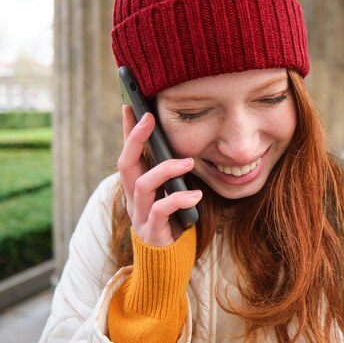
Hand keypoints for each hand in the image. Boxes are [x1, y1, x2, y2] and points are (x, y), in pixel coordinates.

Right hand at [118, 105, 201, 246]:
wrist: (168, 261)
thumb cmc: (173, 220)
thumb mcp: (170, 192)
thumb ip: (170, 173)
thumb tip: (183, 145)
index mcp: (136, 186)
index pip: (129, 152)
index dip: (128, 130)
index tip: (130, 104)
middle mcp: (132, 198)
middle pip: (125, 163)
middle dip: (135, 138)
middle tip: (148, 118)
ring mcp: (139, 215)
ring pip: (142, 185)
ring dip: (166, 170)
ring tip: (189, 163)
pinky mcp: (151, 231)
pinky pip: (159, 211)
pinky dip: (178, 200)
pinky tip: (195, 196)